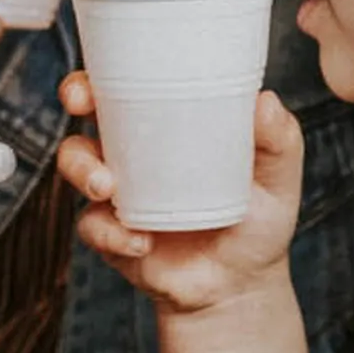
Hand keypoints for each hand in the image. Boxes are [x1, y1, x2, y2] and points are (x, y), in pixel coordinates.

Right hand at [59, 76, 301, 314]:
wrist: (242, 284)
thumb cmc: (258, 219)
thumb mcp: (277, 177)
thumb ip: (279, 140)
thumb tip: (265, 101)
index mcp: (166, 125)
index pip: (127, 84)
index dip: (104, 68)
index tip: (98, 68)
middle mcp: (133, 152)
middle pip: (88, 107)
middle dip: (75, 100)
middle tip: (83, 108)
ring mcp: (117, 193)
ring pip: (74, 166)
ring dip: (83, 170)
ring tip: (107, 186)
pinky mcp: (112, 235)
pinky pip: (93, 226)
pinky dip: (112, 233)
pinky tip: (141, 242)